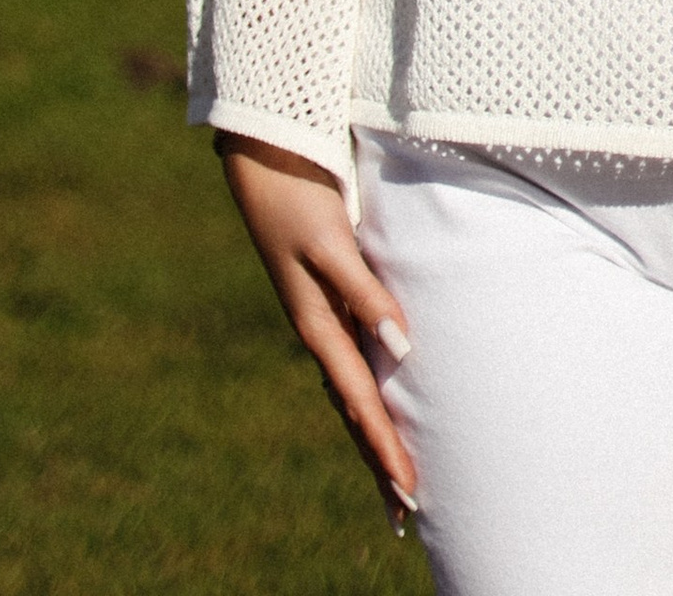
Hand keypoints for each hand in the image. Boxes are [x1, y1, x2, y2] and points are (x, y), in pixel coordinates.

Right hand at [217, 133, 417, 522]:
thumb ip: (365, 293)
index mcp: (317, 325)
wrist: (262, 154)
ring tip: (391, 479)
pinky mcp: (321, 296)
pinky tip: (369, 405)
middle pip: (353, 410)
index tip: (409, 493)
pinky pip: (346, 362)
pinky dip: (362, 396)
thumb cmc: (300, 196)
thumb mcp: (331, 244)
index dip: (385, 447)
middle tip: (404, 518)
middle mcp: (319, 329)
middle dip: (378, 460)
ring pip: (349, 390)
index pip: (360, 402)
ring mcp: (318, 315)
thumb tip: (401, 351)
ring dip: (370, 435)